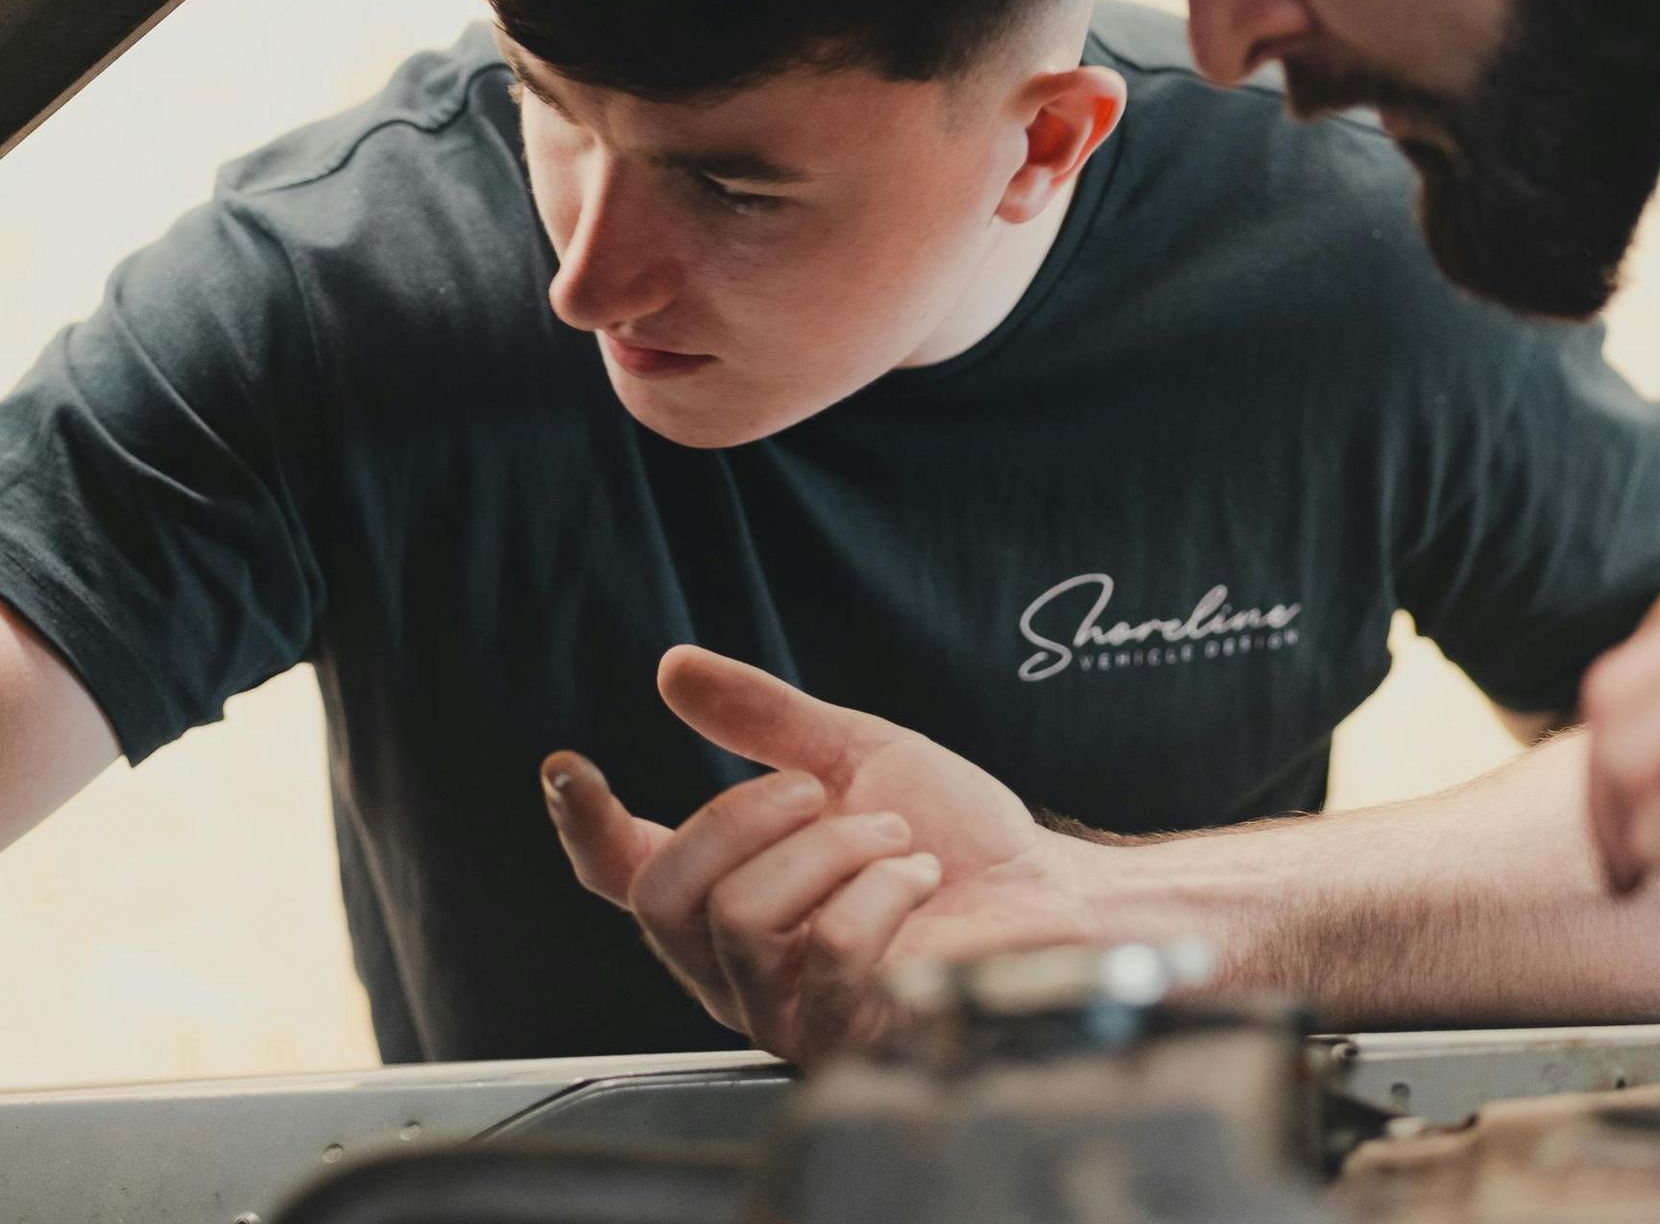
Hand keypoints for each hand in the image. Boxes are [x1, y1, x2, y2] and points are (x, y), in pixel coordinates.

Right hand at [542, 647, 1102, 1060]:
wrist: (1046, 892)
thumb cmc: (956, 835)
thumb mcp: (853, 751)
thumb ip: (765, 718)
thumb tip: (675, 667)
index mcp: (729, 891)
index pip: (624, 873)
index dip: (583, 825)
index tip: (566, 765)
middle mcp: (736, 962)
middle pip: (665, 891)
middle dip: (744, 814)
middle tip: (821, 794)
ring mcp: (783, 1008)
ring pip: (741, 915)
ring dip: (836, 850)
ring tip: (895, 843)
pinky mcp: (841, 1038)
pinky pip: (823, 953)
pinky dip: (880, 893)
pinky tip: (915, 884)